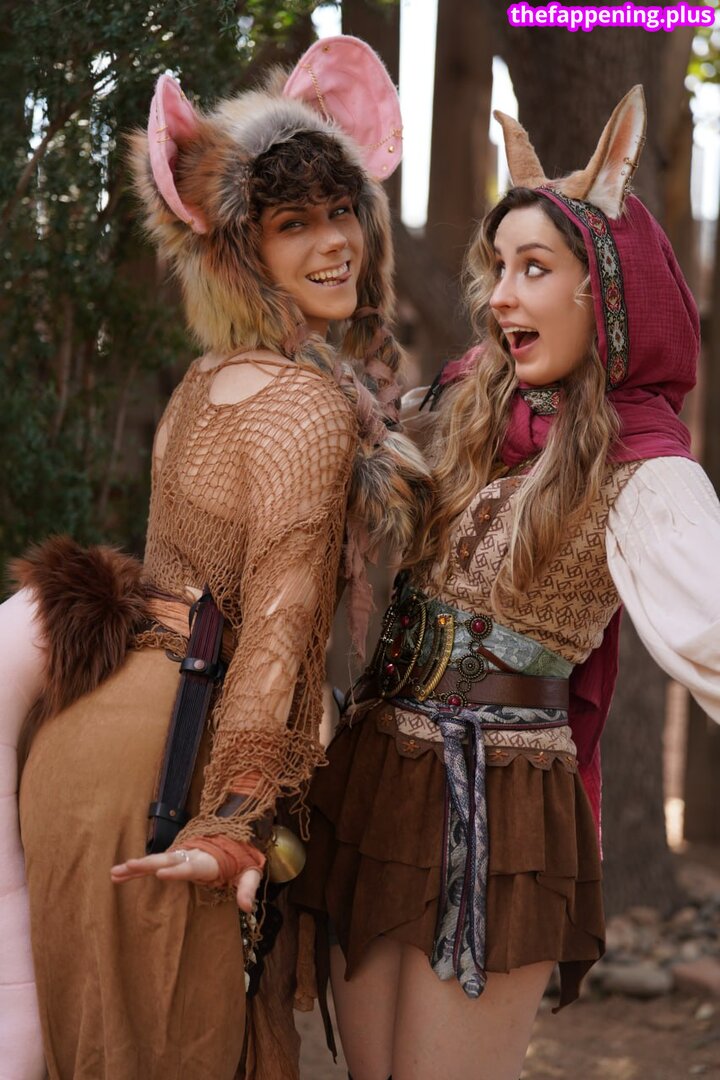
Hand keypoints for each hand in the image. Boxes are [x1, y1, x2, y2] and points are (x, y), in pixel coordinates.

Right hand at [110, 849, 262, 911]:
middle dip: (148, 863)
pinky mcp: (175, 859)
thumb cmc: (242, 858)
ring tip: (115, 872)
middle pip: (167, 859)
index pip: (191, 866)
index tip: (161, 873)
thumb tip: (246, 907)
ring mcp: (182, 855)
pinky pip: (153, 864)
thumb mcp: (250, 872)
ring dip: (136, 866)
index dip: (177, 870)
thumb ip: (248, 888)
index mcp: (208, 860)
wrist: (237, 837)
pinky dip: (137, 870)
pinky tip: (118, 876)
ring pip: (156, 859)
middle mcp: (191, 855)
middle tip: (128, 866)